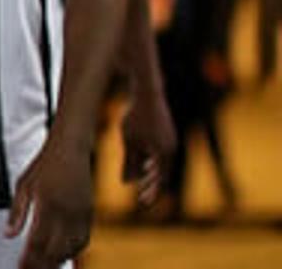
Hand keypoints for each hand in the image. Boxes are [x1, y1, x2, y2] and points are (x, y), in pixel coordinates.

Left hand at [6, 136, 93, 268]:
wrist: (71, 149)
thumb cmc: (47, 163)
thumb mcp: (23, 184)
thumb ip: (16, 212)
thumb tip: (9, 234)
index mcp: (47, 205)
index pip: (37, 242)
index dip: (29, 259)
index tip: (21, 267)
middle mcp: (66, 212)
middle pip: (55, 250)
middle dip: (42, 265)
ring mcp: (81, 214)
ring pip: (71, 249)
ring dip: (57, 262)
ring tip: (44, 267)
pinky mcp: (90, 215)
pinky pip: (83, 241)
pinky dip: (72, 252)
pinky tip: (63, 256)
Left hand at [119, 83, 174, 206]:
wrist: (148, 92)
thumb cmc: (136, 116)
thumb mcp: (129, 139)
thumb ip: (128, 161)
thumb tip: (125, 183)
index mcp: (164, 153)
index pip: (159, 179)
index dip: (151, 192)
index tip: (144, 203)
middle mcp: (171, 148)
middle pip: (161, 173)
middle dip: (151, 185)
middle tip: (142, 198)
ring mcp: (170, 140)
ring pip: (160, 163)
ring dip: (150, 173)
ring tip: (141, 182)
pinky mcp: (166, 132)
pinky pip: (160, 152)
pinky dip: (152, 160)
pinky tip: (144, 164)